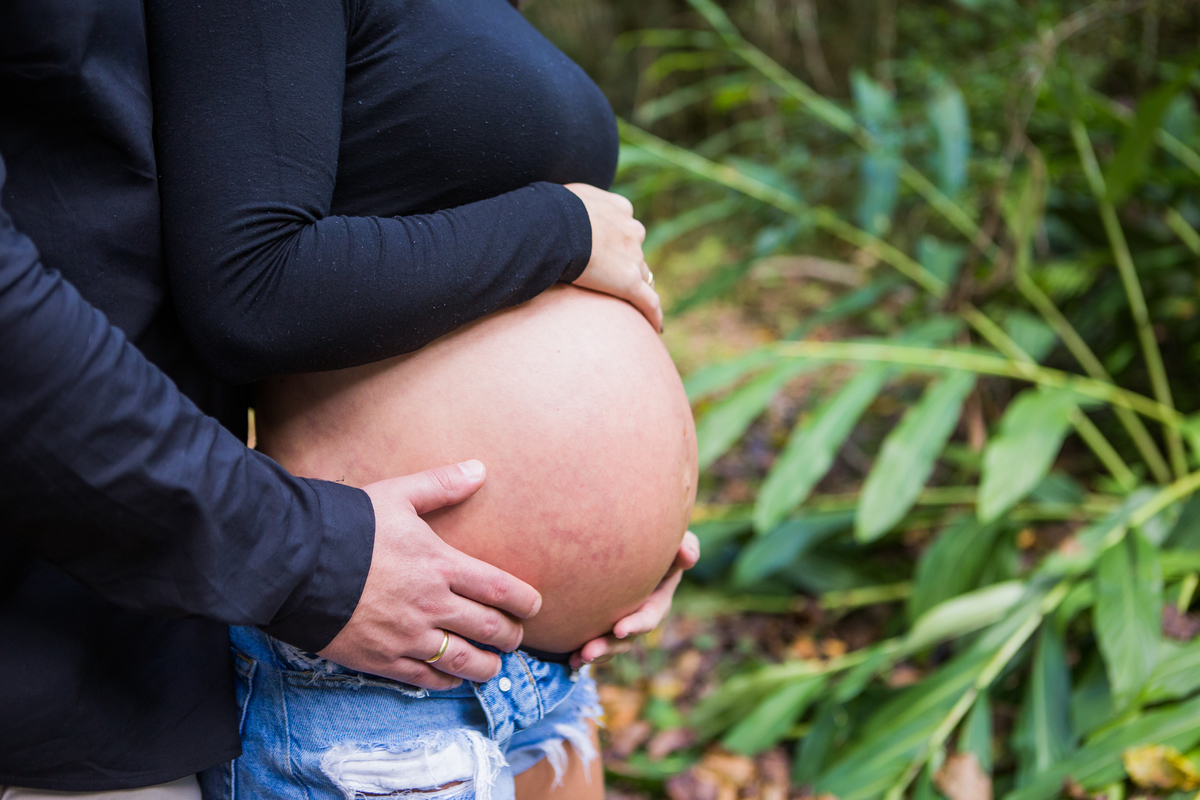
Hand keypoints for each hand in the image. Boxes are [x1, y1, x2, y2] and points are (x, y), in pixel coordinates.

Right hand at [319, 460, 541, 689]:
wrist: (293, 562)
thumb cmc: (346, 524)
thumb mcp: (396, 495)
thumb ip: (440, 485)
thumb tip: (479, 468)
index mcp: (440, 564)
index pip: (499, 589)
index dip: (524, 601)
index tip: (535, 607)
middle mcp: (430, 604)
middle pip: (488, 629)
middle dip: (510, 637)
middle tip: (516, 638)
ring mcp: (406, 635)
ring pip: (462, 661)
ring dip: (485, 667)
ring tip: (493, 666)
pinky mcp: (380, 658)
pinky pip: (424, 678)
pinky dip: (445, 681)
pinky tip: (453, 680)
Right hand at [564, 182, 663, 332]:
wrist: (554, 225)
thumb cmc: (551, 209)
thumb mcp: (567, 196)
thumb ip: (576, 204)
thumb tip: (560, 209)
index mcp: (620, 209)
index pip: (625, 229)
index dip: (618, 241)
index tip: (609, 252)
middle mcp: (632, 231)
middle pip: (636, 253)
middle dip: (627, 265)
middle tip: (613, 280)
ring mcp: (633, 258)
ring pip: (642, 277)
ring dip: (637, 289)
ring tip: (632, 306)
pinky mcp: (629, 283)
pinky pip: (649, 302)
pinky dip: (654, 315)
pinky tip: (657, 328)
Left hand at [569, 530, 699, 669]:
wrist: (635, 548)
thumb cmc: (660, 544)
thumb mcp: (680, 544)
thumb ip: (686, 548)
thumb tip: (688, 556)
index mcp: (657, 601)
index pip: (648, 616)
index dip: (636, 625)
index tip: (619, 630)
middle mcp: (639, 617)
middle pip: (625, 637)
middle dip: (608, 646)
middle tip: (589, 652)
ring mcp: (621, 622)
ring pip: (609, 644)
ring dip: (594, 653)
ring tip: (578, 658)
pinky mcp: (603, 622)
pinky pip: (594, 640)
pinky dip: (581, 651)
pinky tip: (570, 659)